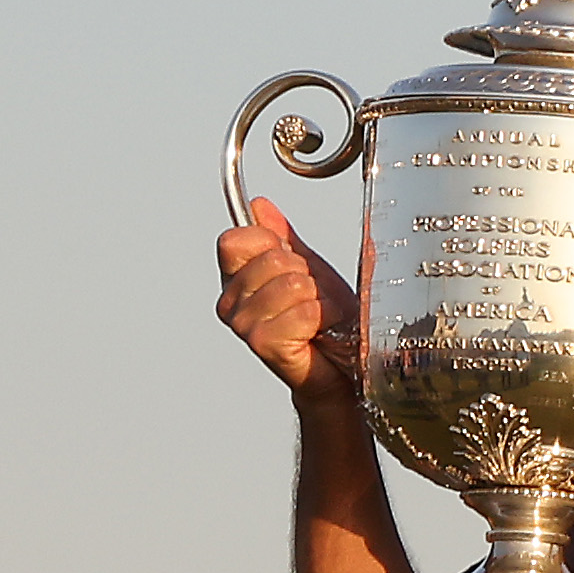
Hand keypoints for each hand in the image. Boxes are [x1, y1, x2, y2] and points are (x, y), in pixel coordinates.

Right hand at [217, 200, 361, 404]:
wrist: (342, 367)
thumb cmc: (326, 323)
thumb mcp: (308, 267)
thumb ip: (283, 236)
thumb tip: (259, 204)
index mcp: (236, 278)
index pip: (234, 240)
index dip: (270, 244)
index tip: (290, 264)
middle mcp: (231, 301)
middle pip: (270, 259)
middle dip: (304, 274)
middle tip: (310, 298)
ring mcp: (243, 324)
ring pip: (290, 284)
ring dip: (316, 300)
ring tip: (317, 317)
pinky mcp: (262, 343)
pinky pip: (302, 312)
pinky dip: (321, 319)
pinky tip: (317, 333)